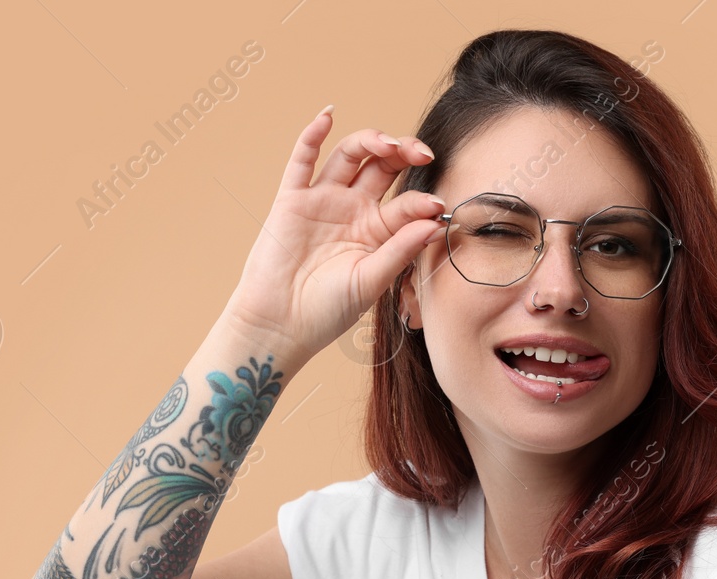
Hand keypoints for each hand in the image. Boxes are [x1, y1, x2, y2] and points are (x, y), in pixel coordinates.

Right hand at [221, 106, 444, 364]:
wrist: (280, 325)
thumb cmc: (327, 311)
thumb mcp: (370, 282)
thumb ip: (399, 251)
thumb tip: (434, 222)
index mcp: (377, 232)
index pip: (406, 203)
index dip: (421, 201)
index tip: (436, 205)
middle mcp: (353, 210)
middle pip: (383, 167)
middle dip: (403, 152)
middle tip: (421, 151)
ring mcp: (323, 201)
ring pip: (350, 156)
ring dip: (370, 140)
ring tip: (387, 142)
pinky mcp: (292, 200)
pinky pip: (302, 161)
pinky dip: (313, 136)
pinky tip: (328, 116)